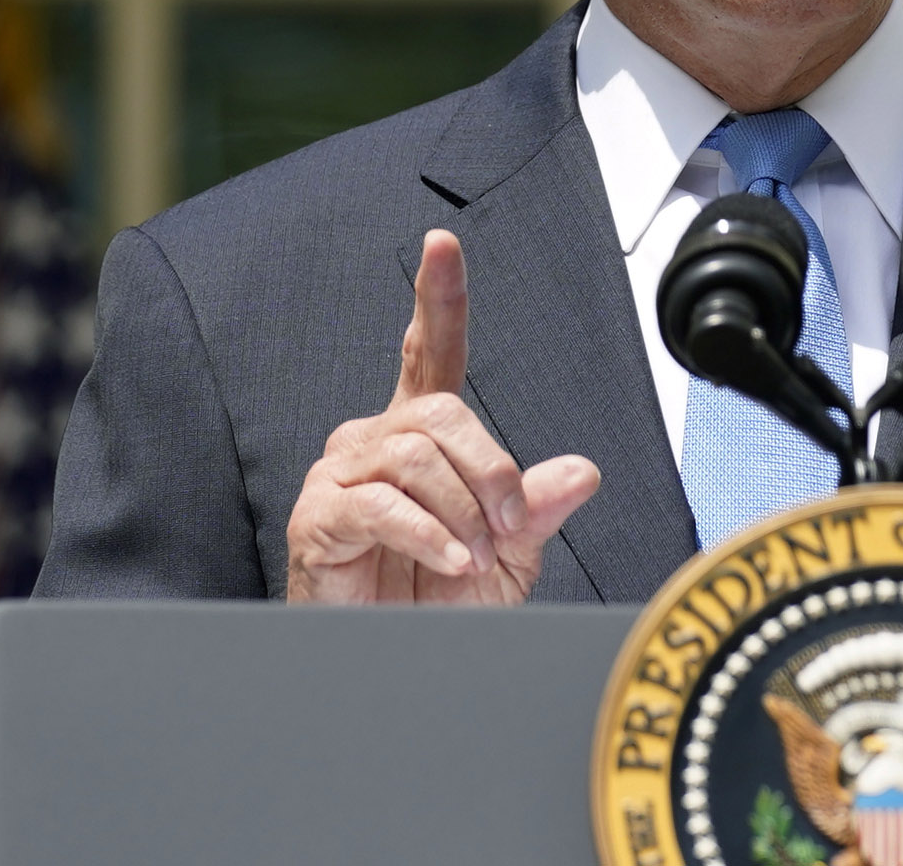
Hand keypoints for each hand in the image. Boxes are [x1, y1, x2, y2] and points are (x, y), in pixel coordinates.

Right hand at [286, 230, 599, 602]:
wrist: (401, 659)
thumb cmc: (443, 600)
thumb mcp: (510, 552)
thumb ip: (538, 507)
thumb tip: (582, 471)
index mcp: (422, 432)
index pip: (429, 350)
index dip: (437, 296)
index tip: (443, 243)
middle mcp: (378, 438)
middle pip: (441, 413)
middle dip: (490, 468)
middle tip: (508, 525)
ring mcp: (343, 472)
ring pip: (416, 456)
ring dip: (461, 511)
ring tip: (474, 557)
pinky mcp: (320, 515)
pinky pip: (381, 505)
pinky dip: (429, 536)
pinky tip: (452, 562)